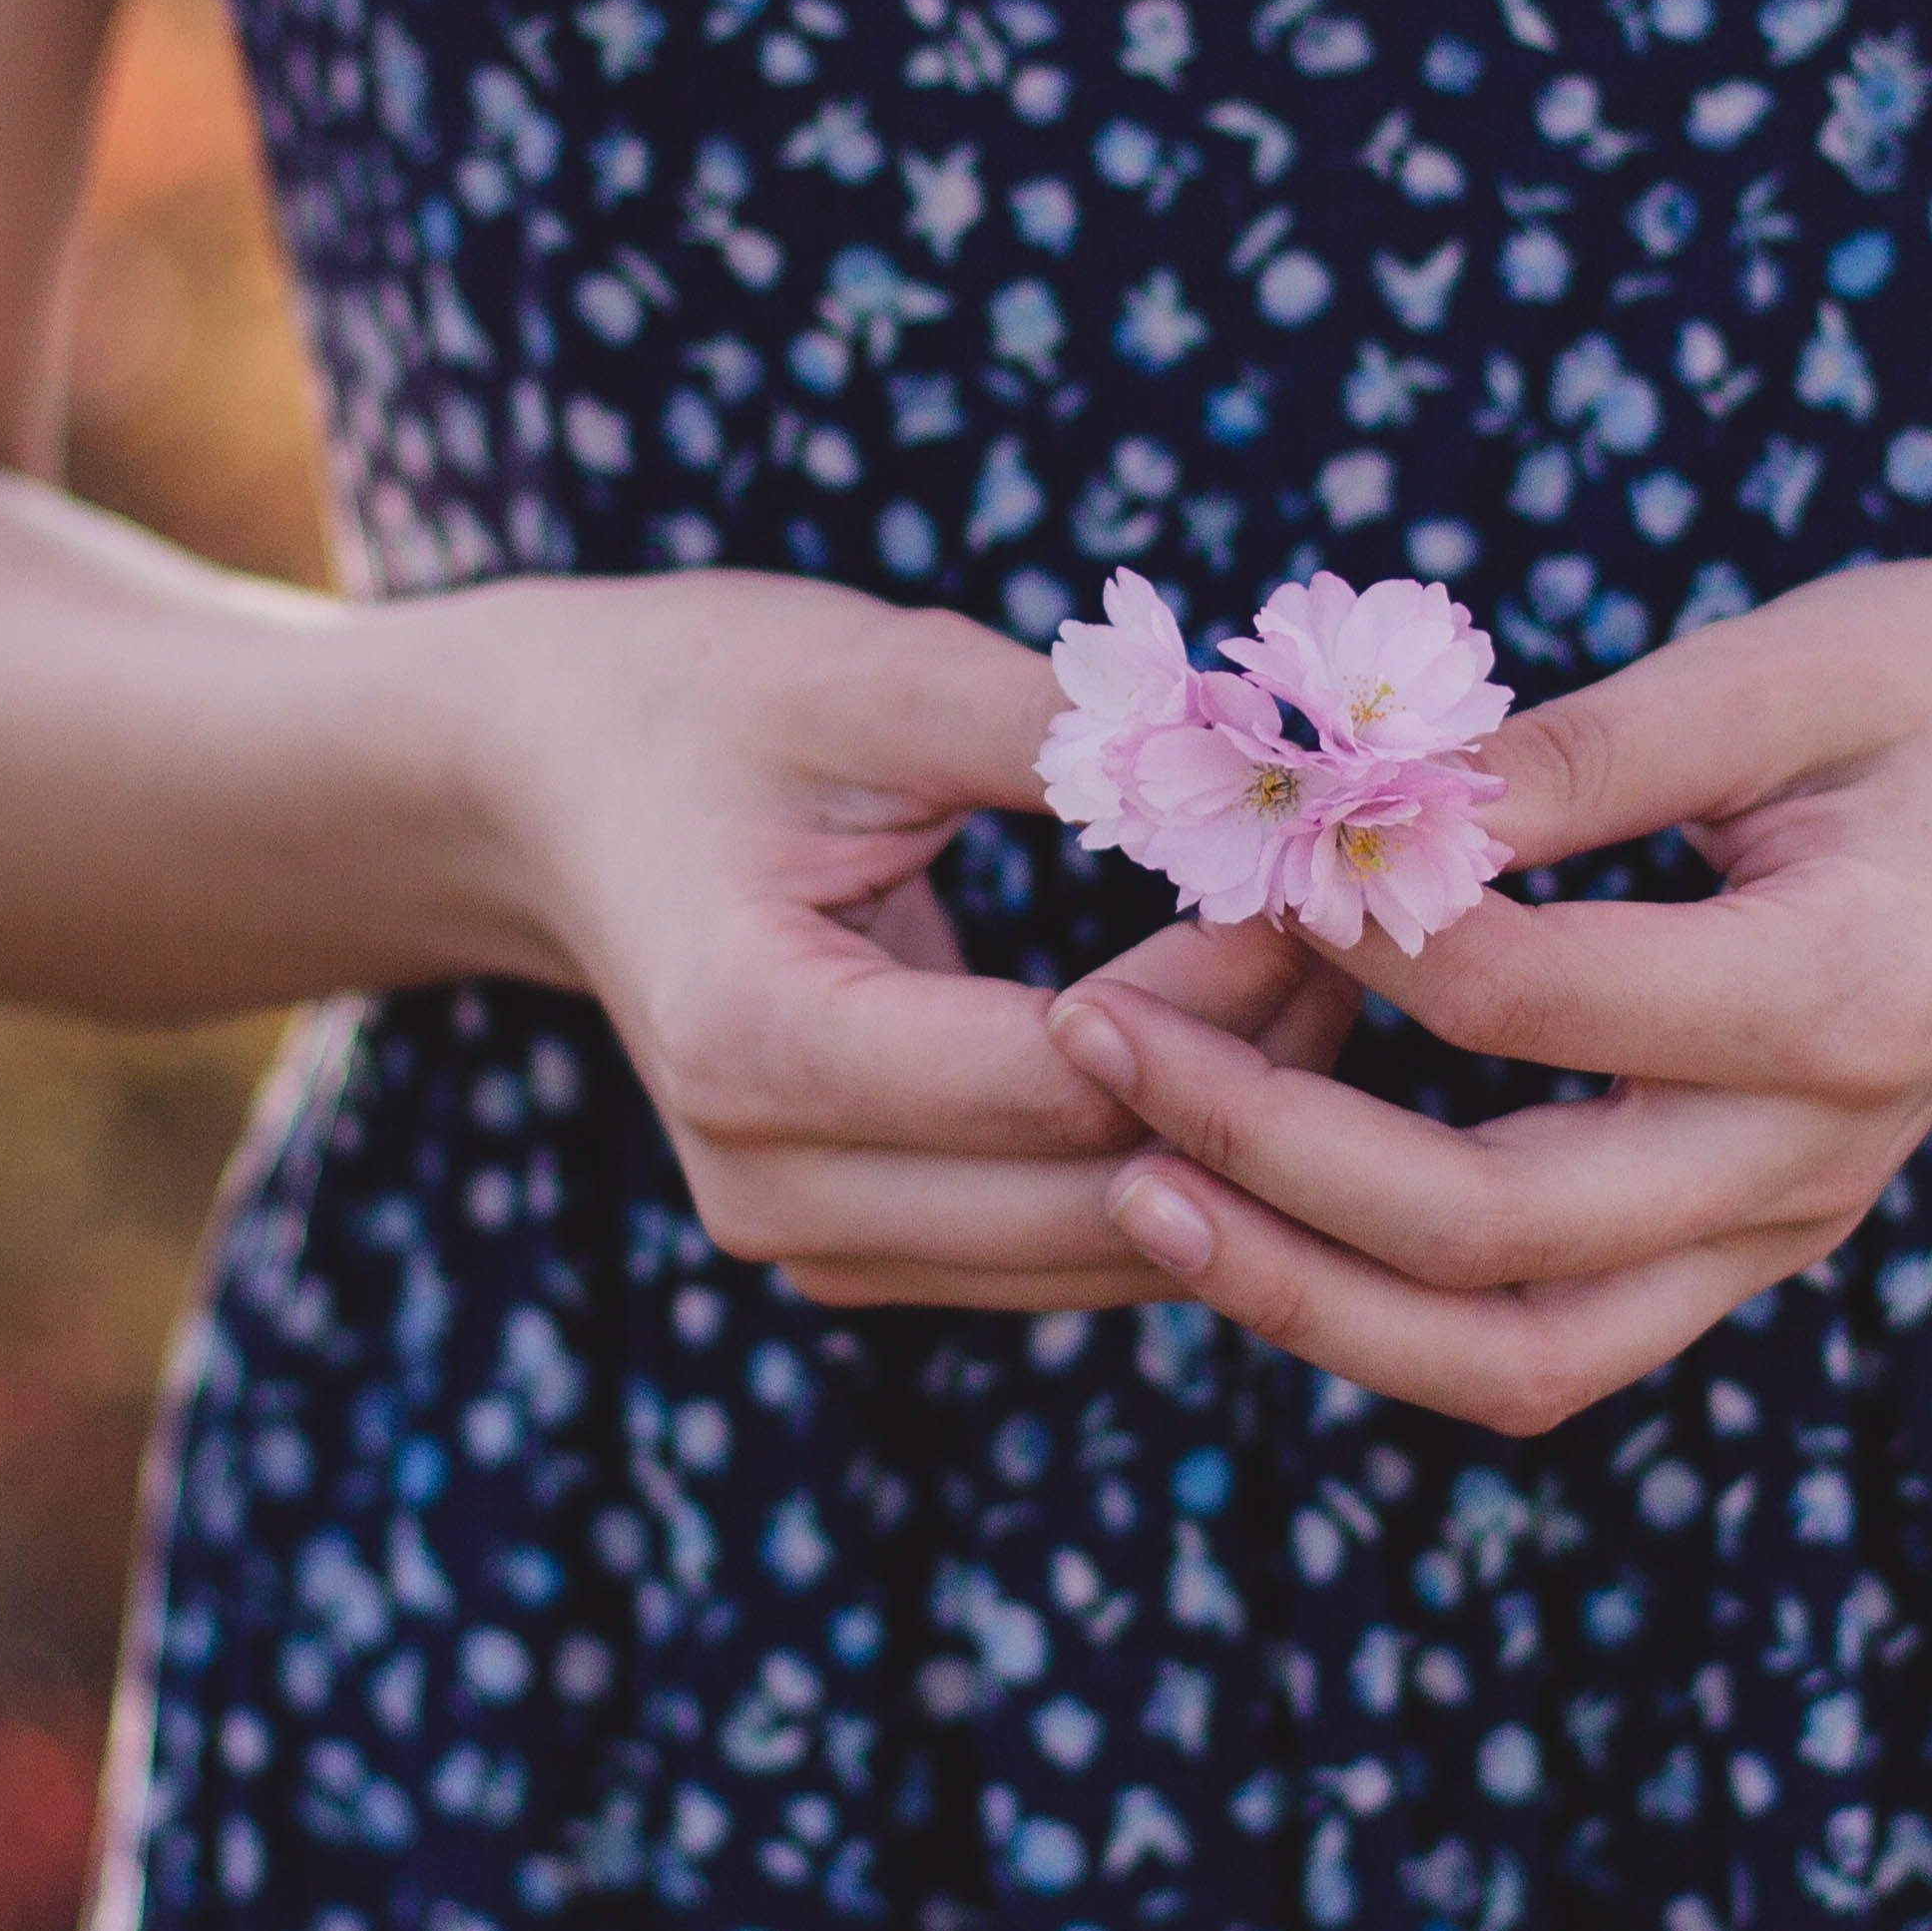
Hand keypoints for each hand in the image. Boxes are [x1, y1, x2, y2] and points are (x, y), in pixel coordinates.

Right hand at [463, 572, 1357, 1310]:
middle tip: (1380, 922)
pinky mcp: (863, 1258)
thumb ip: (1065, 730)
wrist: (551, 791)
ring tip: (1332, 964)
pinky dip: (1186, 1162)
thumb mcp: (868, 672)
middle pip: (1109, 1194)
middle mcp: (772, 1188)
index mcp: (755, 1041)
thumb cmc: (704, 702)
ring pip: (1116, 1252)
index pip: (1071, 1072)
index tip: (1338, 867)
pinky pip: (1076, 1252)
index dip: (1234, 981)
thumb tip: (1278, 761)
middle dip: (1270, 1067)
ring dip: (1249, 1131)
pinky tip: (1254, 1034)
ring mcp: (812, 1247)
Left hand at [1041, 560, 1931, 1430]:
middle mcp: (1810, 1157)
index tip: (1226, 841)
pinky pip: (1544, 1345)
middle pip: (1494, 1237)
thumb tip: (1359, 796)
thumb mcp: (1793, 661)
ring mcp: (1780, 1229)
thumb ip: (1579, 749)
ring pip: (1510, 1357)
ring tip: (1129, 1185)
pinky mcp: (1744, 1248)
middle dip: (1263, 1152)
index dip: (1346, 929)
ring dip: (1301, 1292)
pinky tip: (1250, 1213)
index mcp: (1835, 992)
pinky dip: (1383, 1308)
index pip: (1523, 1003)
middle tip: (1090, 1036)